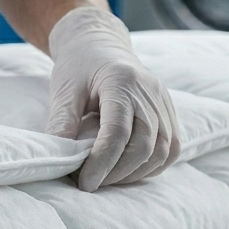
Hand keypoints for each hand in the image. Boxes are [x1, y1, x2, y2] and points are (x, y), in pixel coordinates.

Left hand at [46, 6, 179, 190]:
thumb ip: (62, 122)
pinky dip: (152, 166)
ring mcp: (163, 102)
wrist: (99, 44)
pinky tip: (129, 172)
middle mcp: (149, 93)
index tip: (84, 183)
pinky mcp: (168, 111)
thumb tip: (57, 158)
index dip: (102, 162)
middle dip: (118, 173)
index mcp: (121, 82)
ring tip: (107, 180)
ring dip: (135, 173)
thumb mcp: (64, 90)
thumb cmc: (78, 66)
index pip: (118, 132)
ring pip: (162, 150)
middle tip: (92, 184)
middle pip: (144, 145)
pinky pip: (171, 148)